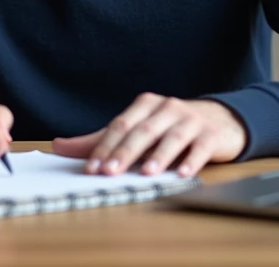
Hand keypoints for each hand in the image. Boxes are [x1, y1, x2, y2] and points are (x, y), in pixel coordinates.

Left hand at [51, 93, 246, 177]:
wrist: (220, 120)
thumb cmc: (170, 128)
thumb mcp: (136, 130)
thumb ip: (100, 140)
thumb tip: (58, 146)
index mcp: (145, 105)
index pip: (121, 125)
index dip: (105, 147)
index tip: (92, 168)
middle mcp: (167, 108)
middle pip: (143, 130)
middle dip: (125, 152)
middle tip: (110, 172)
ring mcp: (191, 119)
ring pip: (171, 136)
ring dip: (158, 155)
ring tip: (146, 173)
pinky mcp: (211, 134)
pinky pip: (200, 147)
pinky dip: (191, 160)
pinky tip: (182, 173)